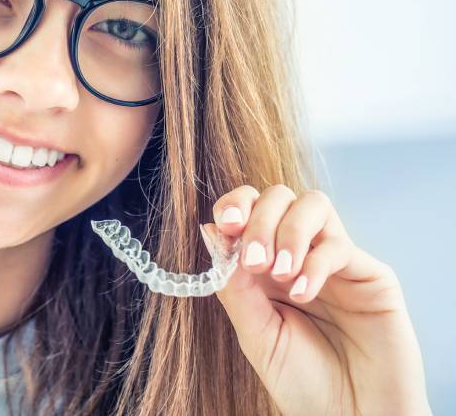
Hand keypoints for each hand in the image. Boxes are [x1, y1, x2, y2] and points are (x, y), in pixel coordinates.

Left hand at [203, 184, 431, 415]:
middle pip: (279, 197)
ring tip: (279, 274)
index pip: (249, 209)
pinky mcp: (370, 274)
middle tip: (254, 262)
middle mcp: (300, 254)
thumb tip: (209, 233)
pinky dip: (315, 263)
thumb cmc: (303, 382)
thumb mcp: (256, 334)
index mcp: (265, 265)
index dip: (235, 206)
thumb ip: (233, 286)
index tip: (224, 226)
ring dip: (288, 231)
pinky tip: (303, 294)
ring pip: (313, 205)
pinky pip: (340, 245)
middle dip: (260, 219)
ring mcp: (335, 261)